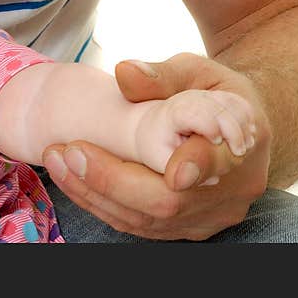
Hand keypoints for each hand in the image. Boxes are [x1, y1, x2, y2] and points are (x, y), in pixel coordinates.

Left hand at [41, 53, 269, 239]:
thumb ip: (161, 75)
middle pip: (167, 202)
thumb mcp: (194, 70)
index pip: (217, 163)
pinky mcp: (184, 227)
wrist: (231, 122)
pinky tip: (69, 177)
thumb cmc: (210, 89)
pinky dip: (99, 202)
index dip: (193, 168)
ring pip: (146, 220)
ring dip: (93, 192)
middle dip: (110, 179)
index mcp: (243, 143)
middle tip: (64, 151)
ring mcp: (207, 215)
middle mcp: (230, 190)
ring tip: (55, 158)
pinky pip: (138, 225)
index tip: (168, 169)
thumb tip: (124, 72)